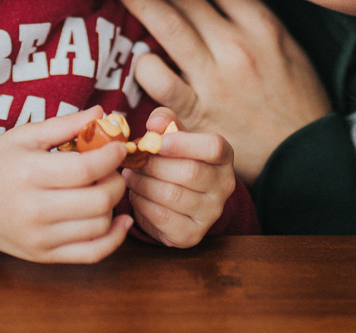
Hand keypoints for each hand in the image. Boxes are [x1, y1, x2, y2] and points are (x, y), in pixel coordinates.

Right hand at [0, 106, 133, 262]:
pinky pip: (92, 253)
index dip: (111, 157)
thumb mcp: (24, 136)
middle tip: (114, 168)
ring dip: (113, 205)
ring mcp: (40, 238)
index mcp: (29, 174)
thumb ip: (64, 124)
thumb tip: (100, 113)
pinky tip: (118, 219)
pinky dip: (114, 239)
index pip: (84, 170)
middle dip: (116, 180)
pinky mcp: (45, 256)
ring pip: (99, 226)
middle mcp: (35, 211)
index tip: (119, 146)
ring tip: (105, 187)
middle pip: (97, 201)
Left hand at [118, 0, 331, 183]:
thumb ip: (252, 12)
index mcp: (262, 24)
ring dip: (139, 1)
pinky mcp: (198, 113)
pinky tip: (140, 60)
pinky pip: (159, 80)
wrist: (305, 155)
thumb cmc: (296, 97)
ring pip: (167, 25)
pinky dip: (144, 65)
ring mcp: (215, 79)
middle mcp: (237, 45)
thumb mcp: (286, 44)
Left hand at [124, 107, 236, 246]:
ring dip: (143, 184)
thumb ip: (165, 121)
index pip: (214, 147)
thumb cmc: (175, 158)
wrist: (178, 197)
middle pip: (189, 172)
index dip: (183, 143)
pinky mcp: (192, 234)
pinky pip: (162, 217)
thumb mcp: (173, 135)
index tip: (154, 142)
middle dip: (153, 165)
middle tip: (132, 160)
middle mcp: (225, 185)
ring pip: (172, 195)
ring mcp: (211, 213)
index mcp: (224, 156)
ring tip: (130, 176)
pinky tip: (136, 195)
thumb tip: (155, 124)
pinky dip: (142, 204)